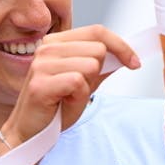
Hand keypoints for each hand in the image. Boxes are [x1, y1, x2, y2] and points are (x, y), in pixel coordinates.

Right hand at [0, 24, 141, 150]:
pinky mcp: (40, 83)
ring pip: (91, 65)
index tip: (134, 62)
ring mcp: (41, 64)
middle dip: (98, 73)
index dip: (121, 46)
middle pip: (98, 49)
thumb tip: (124, 54)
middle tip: (78, 89)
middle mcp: (46, 48)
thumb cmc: (53, 108)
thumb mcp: (83, 83)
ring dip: (86, 87)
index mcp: (55, 42)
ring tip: (69, 97)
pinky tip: (63, 103)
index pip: (97, 31)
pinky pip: (78, 82)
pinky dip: (78, 98)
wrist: (30, 133)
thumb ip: (100, 66)